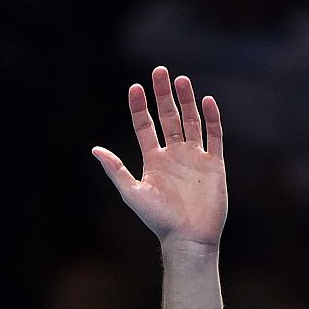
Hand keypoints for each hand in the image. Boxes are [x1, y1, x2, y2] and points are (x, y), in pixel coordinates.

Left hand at [94, 67, 226, 250]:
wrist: (188, 237)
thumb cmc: (158, 219)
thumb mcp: (132, 193)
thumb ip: (115, 170)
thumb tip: (95, 150)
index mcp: (153, 160)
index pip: (144, 127)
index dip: (139, 107)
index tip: (134, 87)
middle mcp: (173, 155)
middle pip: (167, 117)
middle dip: (163, 94)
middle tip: (159, 70)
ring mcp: (194, 157)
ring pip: (190, 121)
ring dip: (186, 100)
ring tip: (181, 79)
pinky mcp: (214, 163)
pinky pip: (213, 135)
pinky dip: (211, 118)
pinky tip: (206, 100)